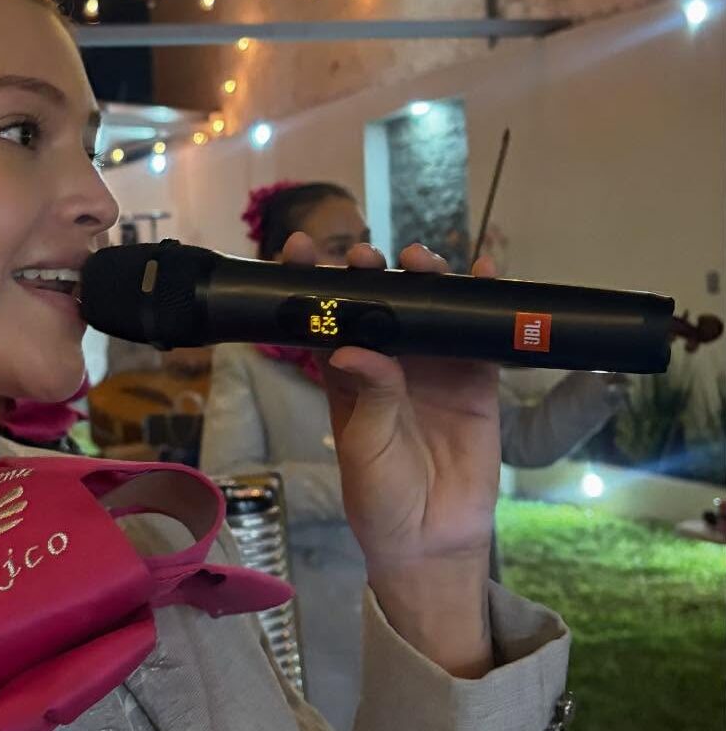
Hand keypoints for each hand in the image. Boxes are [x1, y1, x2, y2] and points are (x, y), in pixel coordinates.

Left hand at [280, 234, 499, 676]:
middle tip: (366, 255)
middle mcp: (387, 362)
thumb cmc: (380, 496)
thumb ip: (369, 398)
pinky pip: (481, 335)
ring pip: (429, 310)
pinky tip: (487, 274)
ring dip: (427, 279)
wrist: (431, 539)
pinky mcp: (475, 381)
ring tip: (422, 259)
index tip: (300, 248)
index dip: (312, 281)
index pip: (324, 317)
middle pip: (380, 303)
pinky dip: (485, 304)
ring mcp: (433, 368)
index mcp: (345, 373)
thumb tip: (354, 347)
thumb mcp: (364, 448)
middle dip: (371, 272)